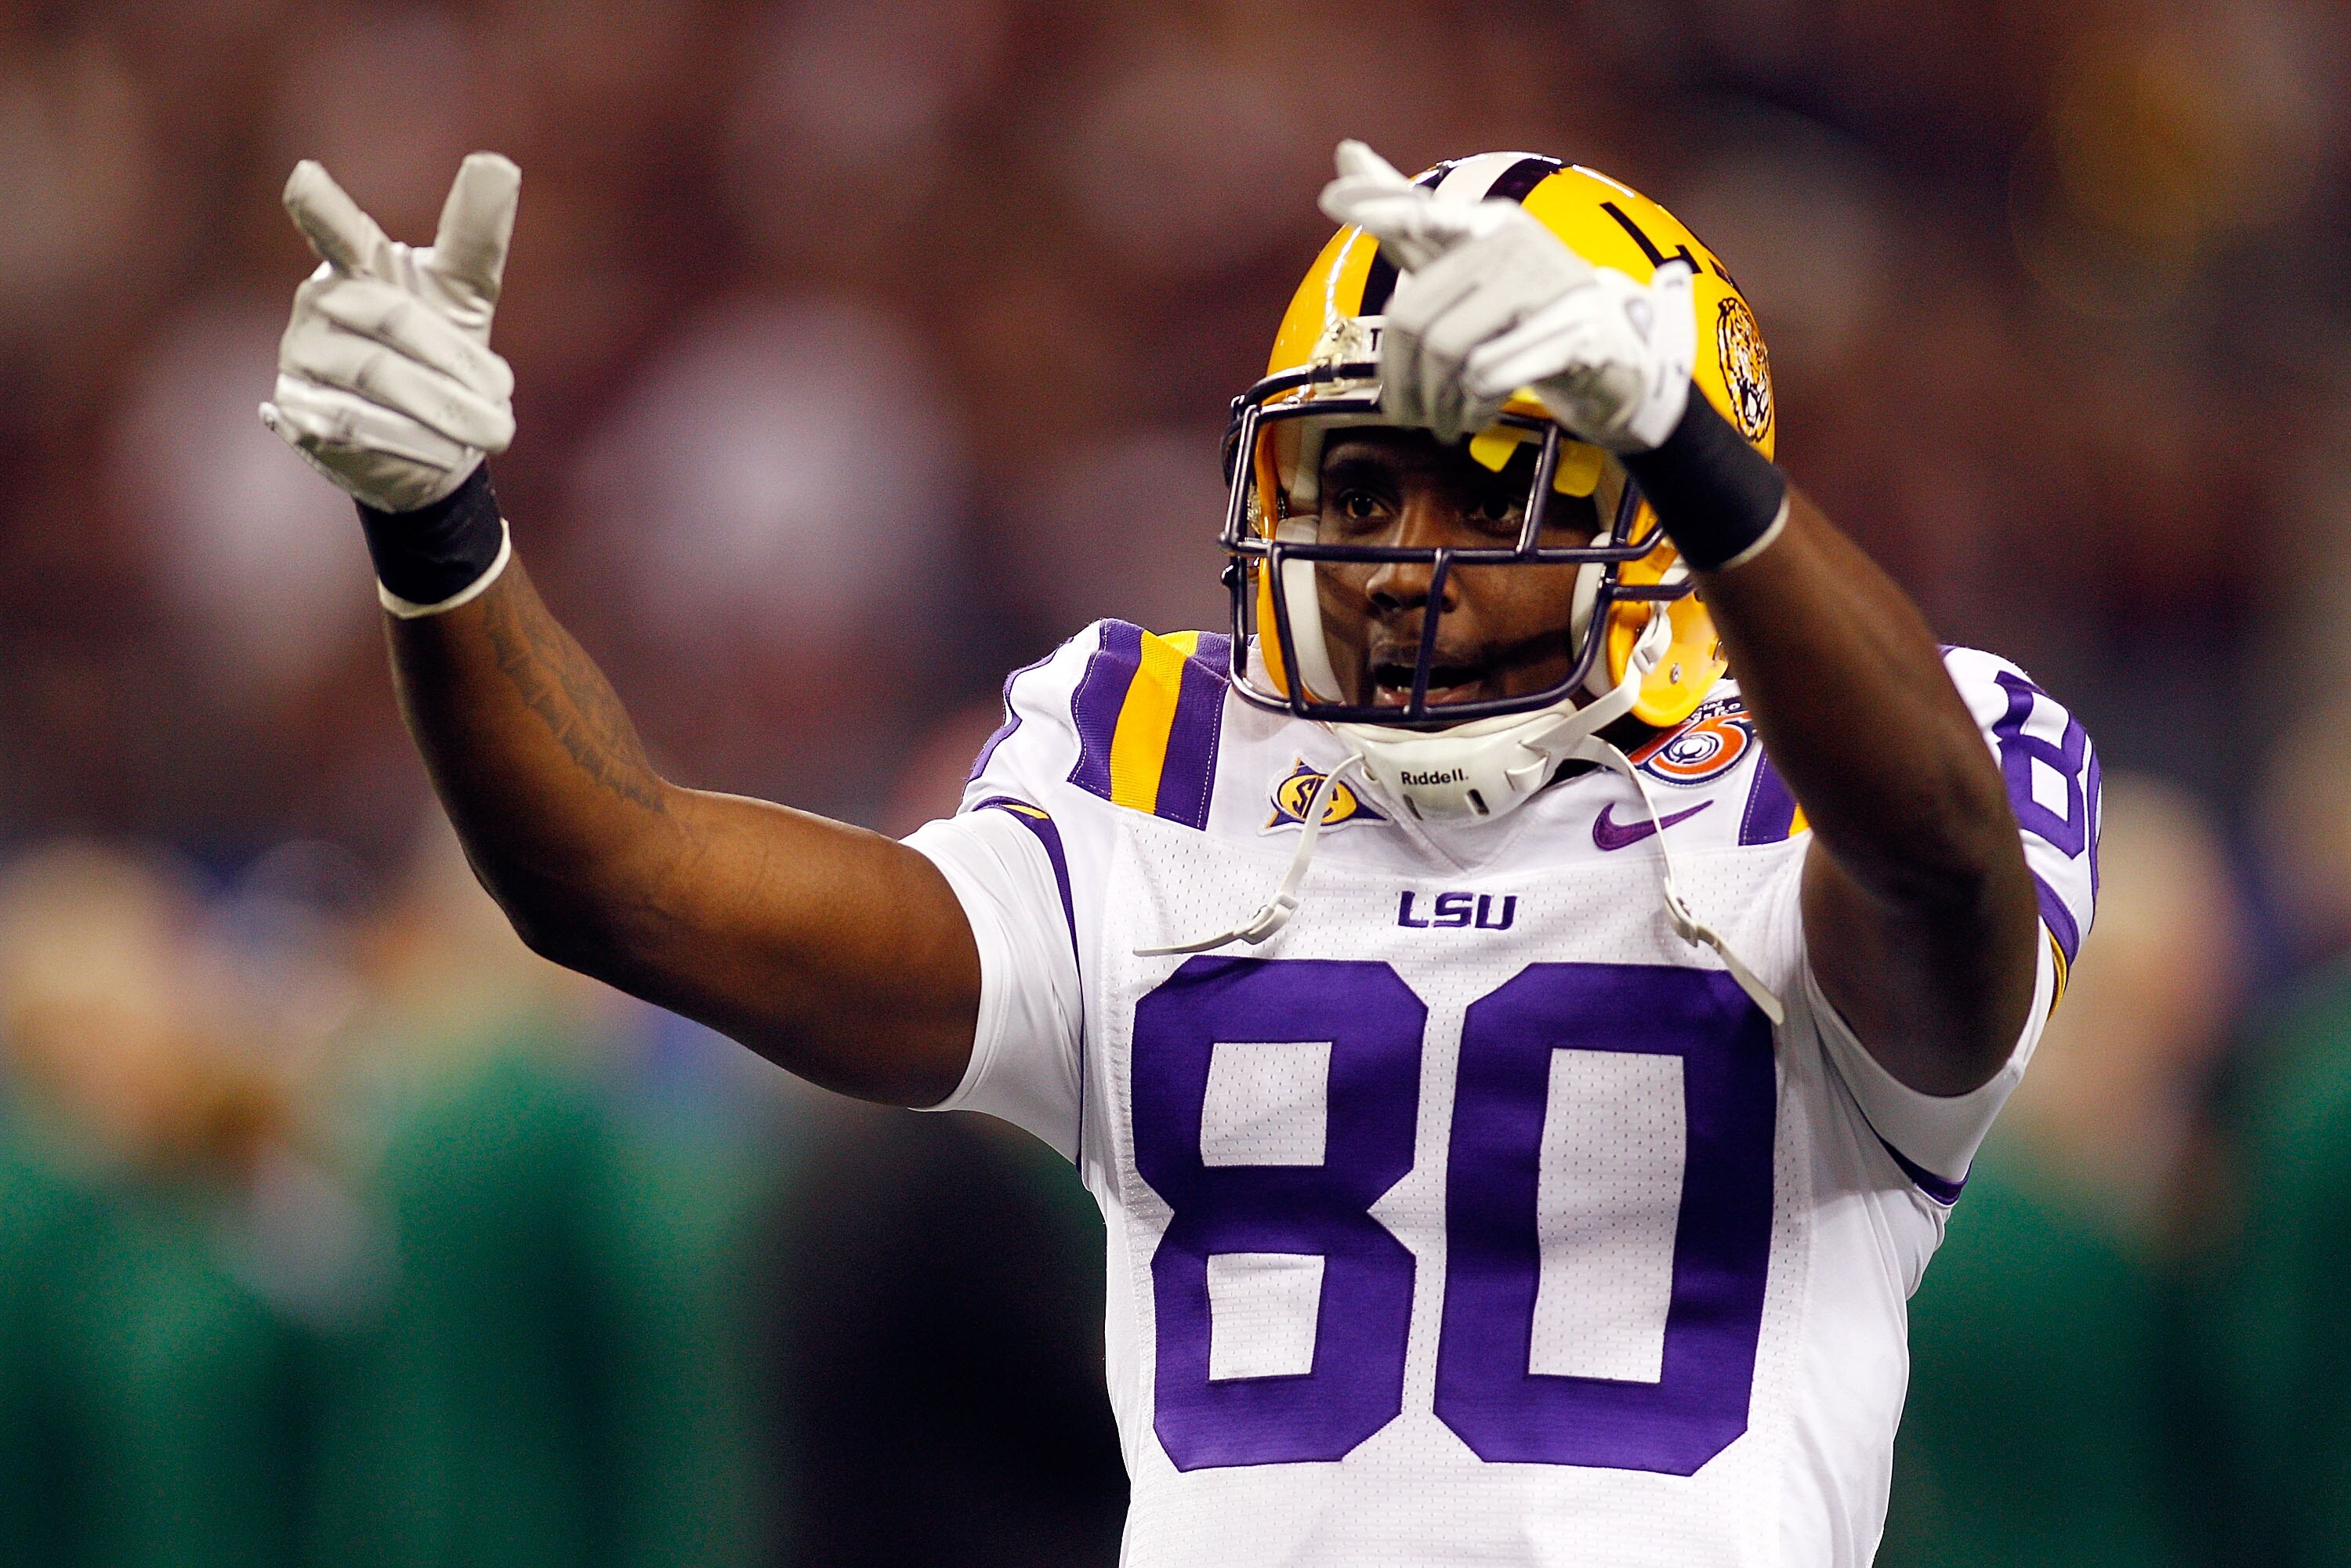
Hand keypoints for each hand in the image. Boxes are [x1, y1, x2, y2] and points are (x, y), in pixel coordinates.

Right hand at [260, 154, 519, 512]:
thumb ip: (477, 234)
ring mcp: (300, 355)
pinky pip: (357, 425)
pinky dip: (414, 442)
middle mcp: (320, 302)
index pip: (342, 234)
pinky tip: (446, 455)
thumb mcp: (467, 295)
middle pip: (394, 322)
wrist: (425, 444)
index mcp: (359, 264)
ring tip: (496, 432)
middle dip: (459, 364)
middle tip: (507, 396)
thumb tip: (500, 162)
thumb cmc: (443, 351)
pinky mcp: (296, 411)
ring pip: (379, 378)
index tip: (304, 178)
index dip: (322, 208)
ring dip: (447, 410)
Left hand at [1316, 139, 1694, 450]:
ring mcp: (1549, 285)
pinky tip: (1477, 413)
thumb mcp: (1463, 269)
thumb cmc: (1521, 313)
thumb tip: (1346, 154)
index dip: (1381, 208)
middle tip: (1404, 412)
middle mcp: (1517, 244)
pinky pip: (1490, 375)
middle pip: (1414, 317)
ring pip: (1448, 351)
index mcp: (1488, 225)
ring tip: (1443, 419)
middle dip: (1400, 379)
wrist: (1610, 360)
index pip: (1423, 216)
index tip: (1331, 200)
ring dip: (1437, 401)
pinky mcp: (1573, 334)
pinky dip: (1473, 406)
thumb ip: (1408, 223)